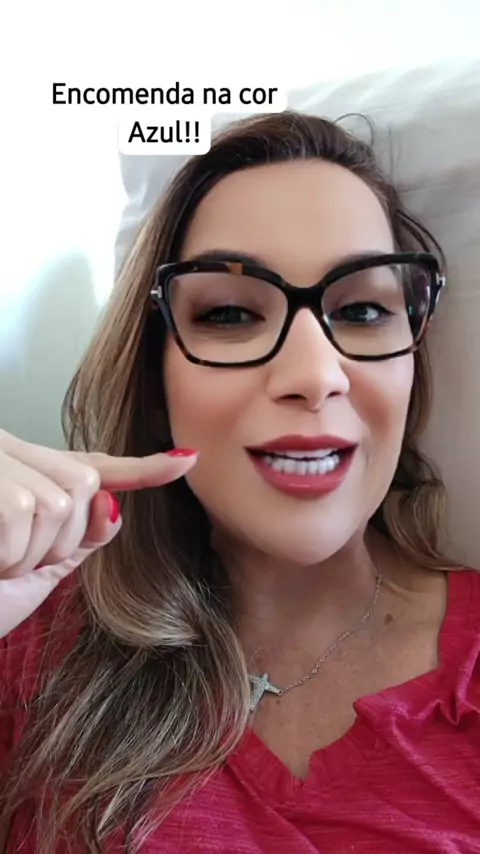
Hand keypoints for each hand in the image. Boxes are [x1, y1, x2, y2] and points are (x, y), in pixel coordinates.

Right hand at [0, 429, 197, 636]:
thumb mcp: (37, 570)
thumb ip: (79, 539)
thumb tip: (114, 507)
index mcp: (28, 478)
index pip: (96, 467)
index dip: (144, 468)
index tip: (186, 461)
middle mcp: (8, 453)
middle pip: (84, 484)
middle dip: (60, 539)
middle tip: (11, 563)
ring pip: (59, 501)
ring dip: (29, 551)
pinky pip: (26, 515)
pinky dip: (9, 553)